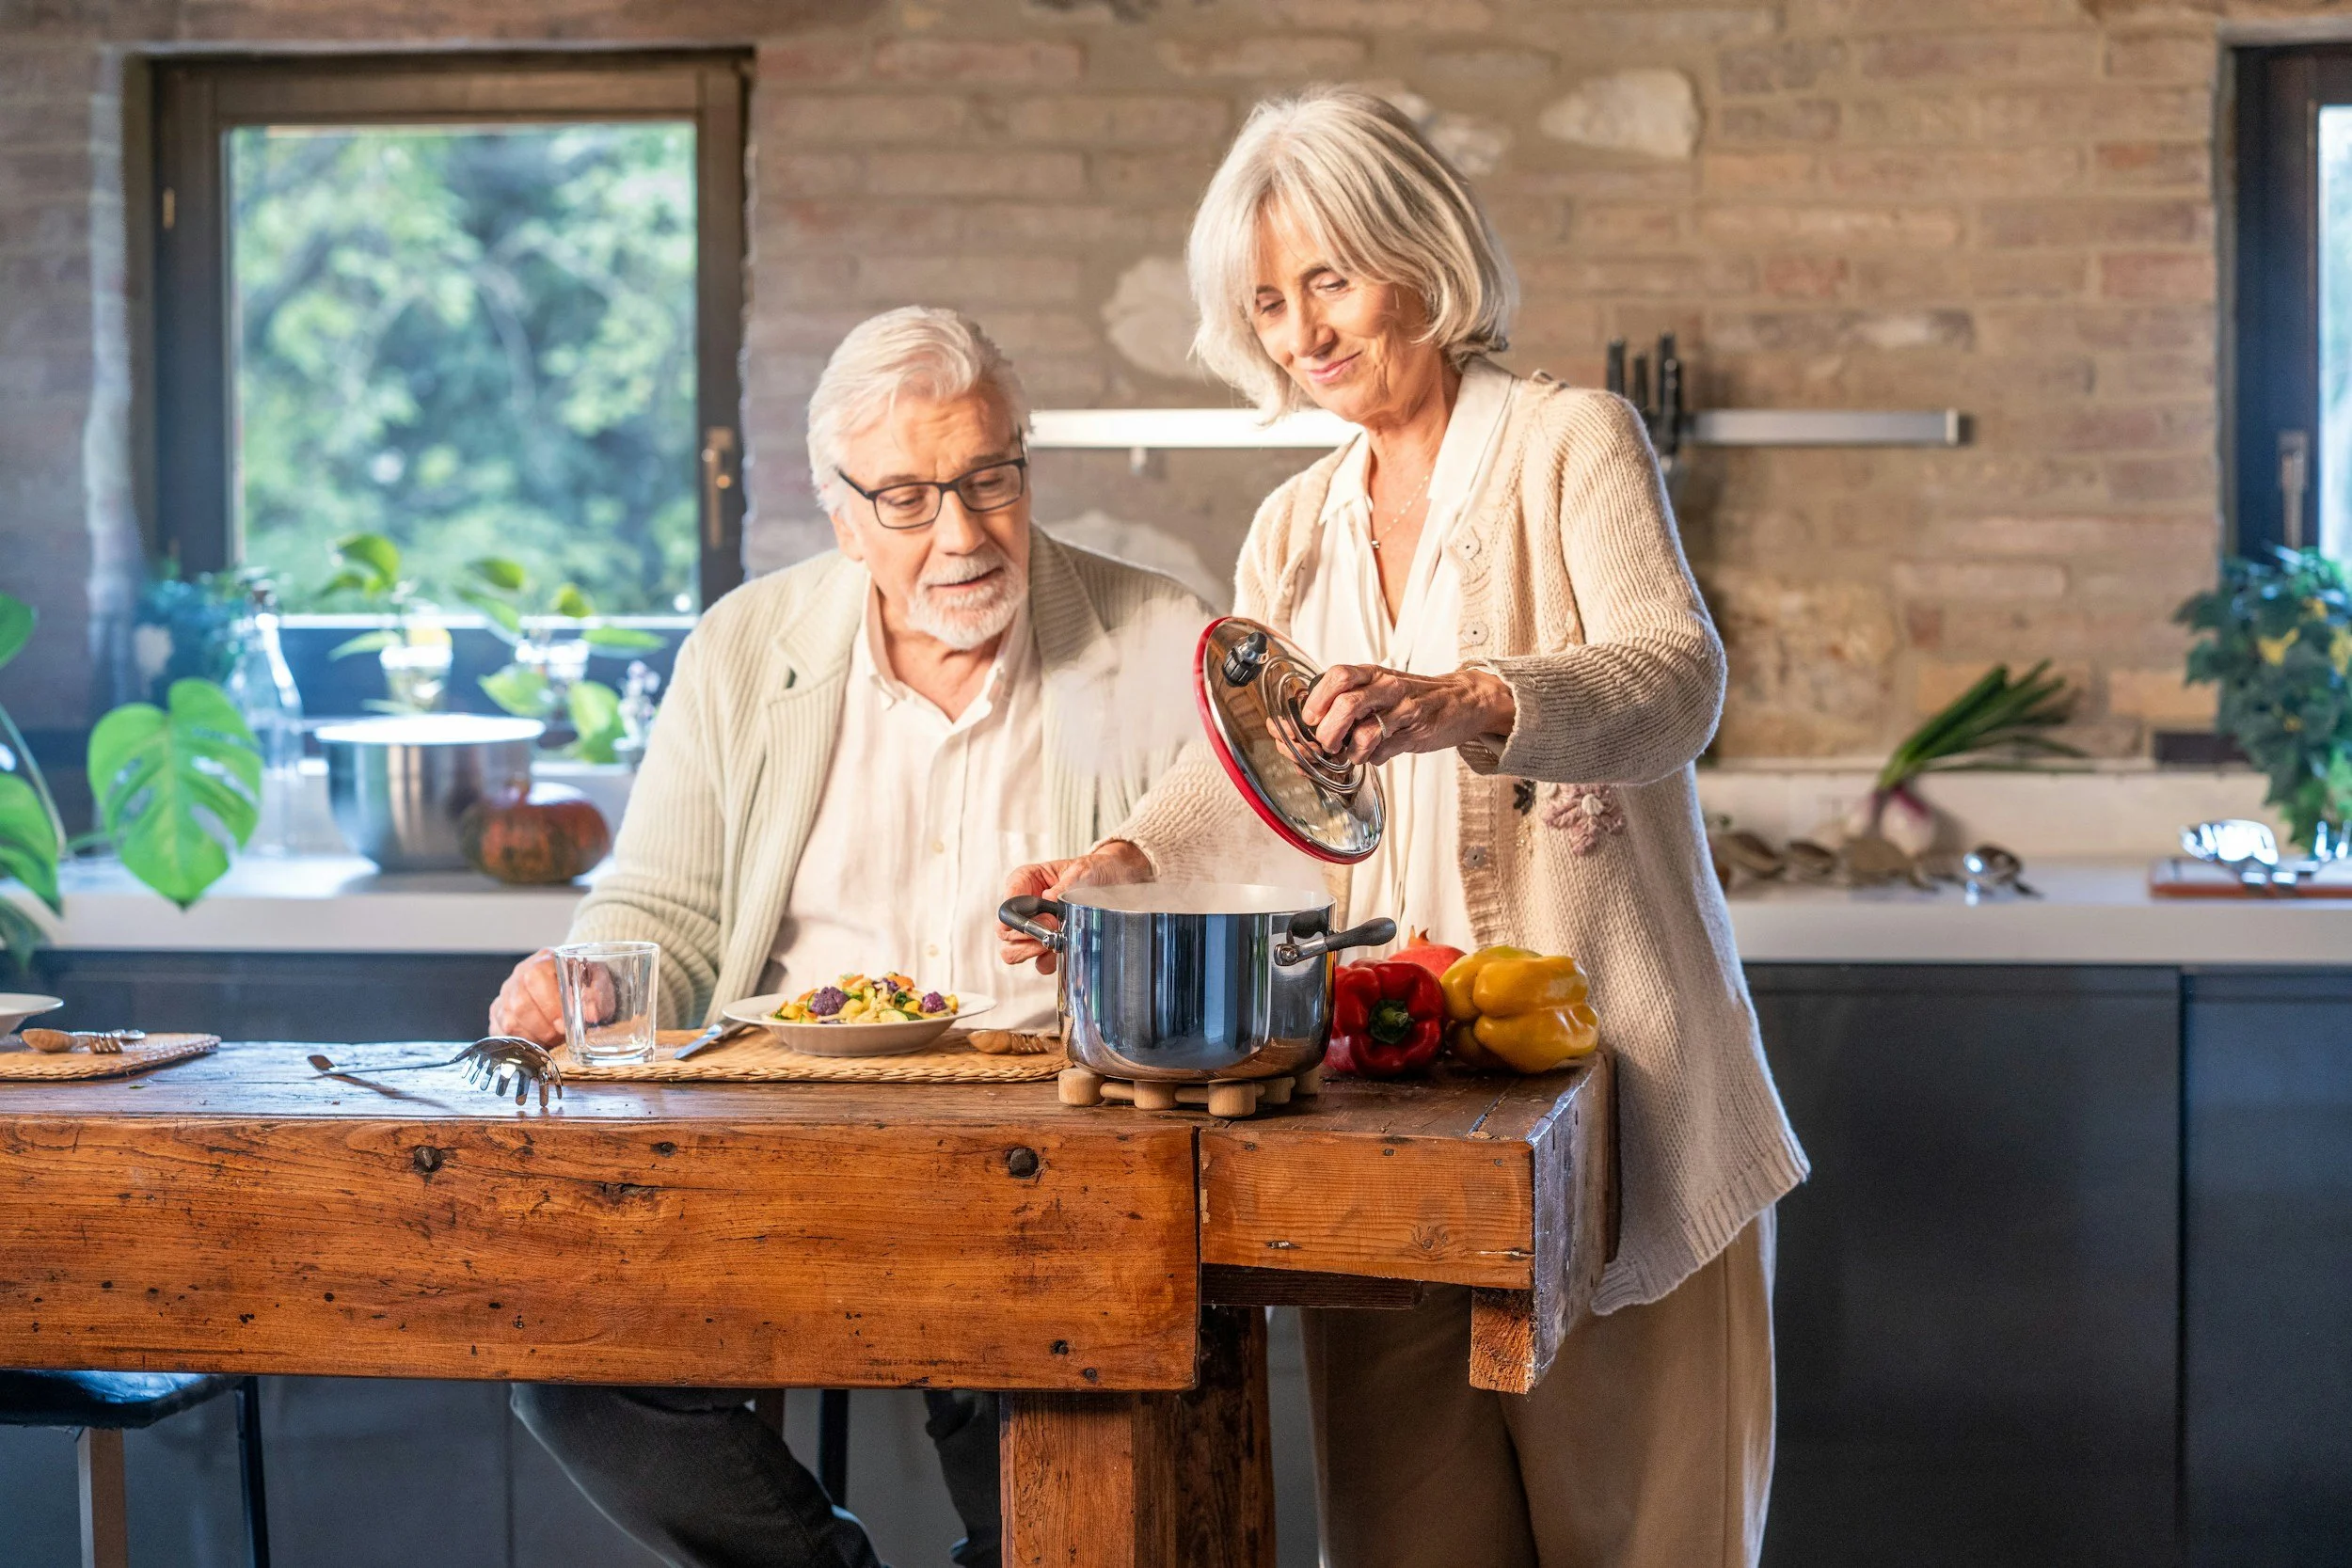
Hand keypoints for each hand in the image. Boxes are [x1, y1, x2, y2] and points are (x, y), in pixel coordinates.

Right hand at [487, 948, 609, 1046]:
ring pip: (509, 1018)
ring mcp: (506, 992)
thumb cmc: (587, 984)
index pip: (535, 976)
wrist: (576, 986)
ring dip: (532, 1035)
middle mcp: (520, 973)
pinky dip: (520, 1040)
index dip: (548, 1004)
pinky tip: (538, 1041)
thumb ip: (598, 995)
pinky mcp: (498, 1010)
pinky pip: (500, 1029)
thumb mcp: (599, 982)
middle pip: (519, 1001)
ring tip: (552, 1039)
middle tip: (559, 1035)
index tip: (563, 1024)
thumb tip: (591, 1014)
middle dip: (541, 1025)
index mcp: (545, 959)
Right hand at [997, 840, 1153, 976]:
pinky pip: (1039, 963)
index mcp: (1025, 881)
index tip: (1046, 920)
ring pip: (1014, 952)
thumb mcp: (1081, 871)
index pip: (1006, 905)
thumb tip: (1048, 902)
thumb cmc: (1094, 870)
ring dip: (1035, 952)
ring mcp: (1034, 928)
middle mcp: (1024, 906)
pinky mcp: (1048, 945)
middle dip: (1028, 938)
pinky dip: (1051, 961)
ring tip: (1059, 941)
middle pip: (1005, 933)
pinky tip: (1067, 949)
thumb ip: (1062, 888)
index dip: (1020, 918)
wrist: (1117, 880)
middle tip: (1053, 932)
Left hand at [1301, 664, 1516, 766]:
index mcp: (1373, 673)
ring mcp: (1403, 710)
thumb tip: (1313, 719)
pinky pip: (1383, 751)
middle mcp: (1387, 687)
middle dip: (1327, 731)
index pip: (1337, 676)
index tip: (1310, 718)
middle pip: (1345, 704)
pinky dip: (1372, 758)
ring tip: (1353, 753)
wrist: (1463, 700)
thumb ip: (1351, 696)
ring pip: (1364, 732)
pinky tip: (1377, 754)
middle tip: (1326, 743)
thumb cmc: (1415, 695)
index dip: (1317, 699)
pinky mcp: (1415, 733)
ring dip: (1350, 751)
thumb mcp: (1382, 685)